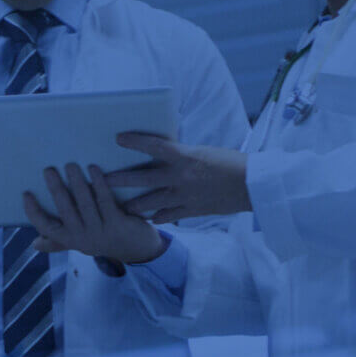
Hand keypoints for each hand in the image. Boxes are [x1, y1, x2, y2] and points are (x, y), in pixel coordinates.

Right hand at [24, 163, 167, 263]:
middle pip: (64, 211)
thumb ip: (59, 242)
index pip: (45, 227)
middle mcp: (83, 238)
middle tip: (49, 170)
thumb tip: (35, 244)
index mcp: (70, 240)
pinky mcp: (118, 223)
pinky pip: (105, 200)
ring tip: (70, 165)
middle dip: (56, 189)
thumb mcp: (81, 244)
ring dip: (76, 182)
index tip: (26, 193)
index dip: (33, 212)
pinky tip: (94, 169)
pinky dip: (99, 183)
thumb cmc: (105, 240)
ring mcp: (101, 231)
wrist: (139, 249)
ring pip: (85, 203)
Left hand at [107, 132, 252, 223]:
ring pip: (150, 203)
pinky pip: (167, 216)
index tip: (118, 138)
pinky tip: (148, 218)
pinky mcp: (192, 211)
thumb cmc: (231, 163)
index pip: (154, 145)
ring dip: (133, 205)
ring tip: (120, 206)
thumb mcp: (203, 152)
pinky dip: (157, 216)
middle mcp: (181, 177)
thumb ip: (181, 156)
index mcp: (186, 157)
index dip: (135, 141)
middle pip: (142, 180)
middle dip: (120, 181)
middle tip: (102, 181)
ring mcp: (185, 197)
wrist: (254, 185)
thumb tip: (162, 154)